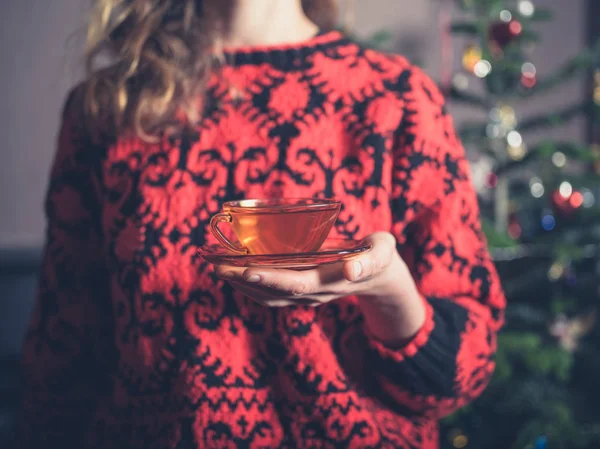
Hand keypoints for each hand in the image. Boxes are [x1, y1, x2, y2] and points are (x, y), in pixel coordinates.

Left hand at [214, 232, 425, 345]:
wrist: (379, 277)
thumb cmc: (379, 257)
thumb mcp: (382, 253)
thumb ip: (370, 260)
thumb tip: (351, 270)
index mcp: (330, 282)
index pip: (295, 284)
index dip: (270, 279)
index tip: (245, 270)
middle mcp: (313, 293)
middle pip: (272, 292)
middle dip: (242, 280)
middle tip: (214, 265)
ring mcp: (304, 295)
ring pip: (267, 295)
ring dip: (239, 283)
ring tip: (214, 265)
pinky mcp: (299, 289)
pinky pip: (269, 291)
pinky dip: (248, 282)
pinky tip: (232, 269)